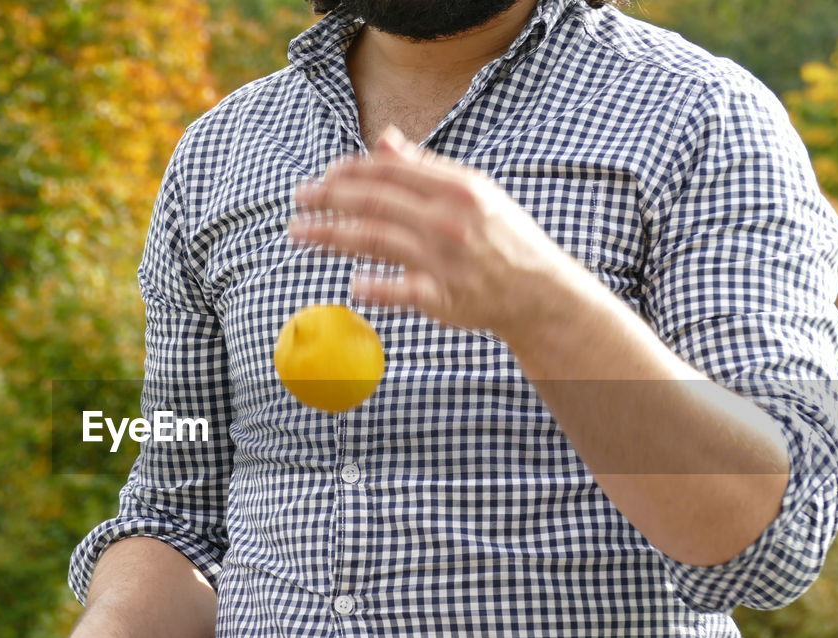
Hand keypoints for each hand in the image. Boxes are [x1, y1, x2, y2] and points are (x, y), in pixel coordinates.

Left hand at [287, 124, 587, 341]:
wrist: (538, 291)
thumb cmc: (500, 237)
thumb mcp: (473, 192)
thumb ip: (424, 167)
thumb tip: (382, 139)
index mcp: (456, 188)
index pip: (391, 171)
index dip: (351, 171)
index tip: (325, 176)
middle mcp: (448, 219)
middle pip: (374, 202)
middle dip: (329, 198)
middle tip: (299, 199)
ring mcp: (444, 259)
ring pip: (375, 240)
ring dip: (330, 235)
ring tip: (299, 233)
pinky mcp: (443, 298)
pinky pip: (401, 291)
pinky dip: (375, 288)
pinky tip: (353, 284)